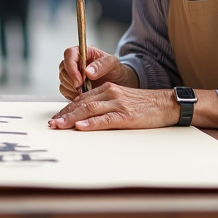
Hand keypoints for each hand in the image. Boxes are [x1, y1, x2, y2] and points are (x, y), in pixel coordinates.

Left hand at [47, 83, 178, 130]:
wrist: (166, 104)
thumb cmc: (143, 106)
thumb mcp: (120, 101)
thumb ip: (104, 105)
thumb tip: (84, 118)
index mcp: (107, 89)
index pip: (81, 99)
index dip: (66, 109)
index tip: (55, 119)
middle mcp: (110, 93)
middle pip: (81, 103)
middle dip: (64, 115)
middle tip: (52, 124)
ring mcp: (118, 103)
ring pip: (89, 109)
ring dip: (72, 119)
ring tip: (60, 126)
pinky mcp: (126, 115)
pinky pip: (106, 119)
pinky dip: (92, 123)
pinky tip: (81, 127)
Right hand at [58, 45, 136, 100]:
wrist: (118, 82)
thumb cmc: (115, 69)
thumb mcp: (112, 63)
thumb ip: (101, 65)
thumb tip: (87, 71)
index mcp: (83, 52)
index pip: (69, 54)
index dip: (71, 67)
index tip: (79, 79)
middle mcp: (75, 62)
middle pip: (63, 69)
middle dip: (71, 80)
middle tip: (82, 88)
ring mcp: (72, 75)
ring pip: (63, 80)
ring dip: (71, 89)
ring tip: (84, 93)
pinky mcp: (72, 86)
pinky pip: (65, 90)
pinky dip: (71, 95)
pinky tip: (81, 97)